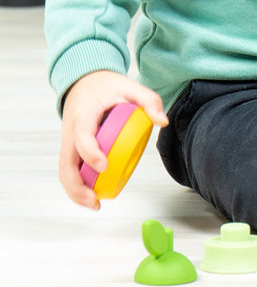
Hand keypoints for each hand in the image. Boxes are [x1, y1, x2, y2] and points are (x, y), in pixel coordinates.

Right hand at [58, 70, 167, 209]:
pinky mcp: (69, 147)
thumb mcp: (131, 86)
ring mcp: (67, 140)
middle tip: (96, 198)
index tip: (104, 166)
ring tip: (94, 204)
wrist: (85, 81)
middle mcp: (70, 129)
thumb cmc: (108, 86)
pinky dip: (76, 185)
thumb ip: (149, 101)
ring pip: (63, 170)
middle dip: (78, 184)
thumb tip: (163, 122)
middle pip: (66, 162)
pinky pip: (68, 169)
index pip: (82, 136)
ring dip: (74, 191)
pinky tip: (92, 195)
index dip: (90, 153)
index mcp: (84, 113)